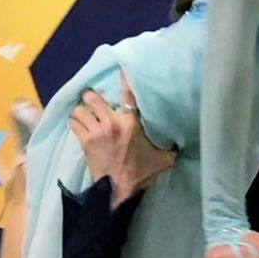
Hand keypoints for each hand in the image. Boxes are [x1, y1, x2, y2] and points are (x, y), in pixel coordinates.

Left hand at [69, 69, 175, 207]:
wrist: (118, 190)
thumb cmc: (140, 172)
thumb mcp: (163, 158)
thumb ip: (172, 146)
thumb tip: (184, 140)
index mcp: (132, 122)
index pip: (128, 94)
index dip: (123, 78)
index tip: (120, 66)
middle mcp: (112, 122)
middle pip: (93, 97)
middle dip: (91, 96)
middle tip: (93, 98)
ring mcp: (96, 131)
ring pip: (80, 109)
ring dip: (80, 110)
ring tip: (84, 111)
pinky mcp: (85, 141)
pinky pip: (74, 122)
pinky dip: (74, 121)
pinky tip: (78, 122)